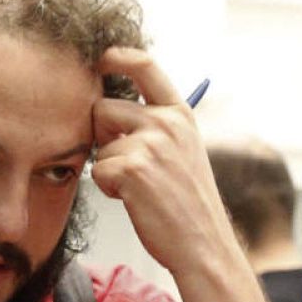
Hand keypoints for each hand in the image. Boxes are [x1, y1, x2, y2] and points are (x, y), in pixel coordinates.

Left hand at [91, 48, 239, 276]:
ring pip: (99, 143)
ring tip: (139, 187)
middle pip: (103, 107)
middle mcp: (166, 123)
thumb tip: (108, 109)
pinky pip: (98, 170)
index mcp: (180, 114)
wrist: (203, 244)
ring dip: (109, 166)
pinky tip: (136, 200)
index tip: (102, 60)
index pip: (144, 64)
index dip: (116, 57)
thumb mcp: (184, 152)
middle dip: (102, 133)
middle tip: (127, 162)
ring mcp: (150, 145)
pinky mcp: (132, 169)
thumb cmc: (189, 203)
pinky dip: (110, 188)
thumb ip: (156, 126)